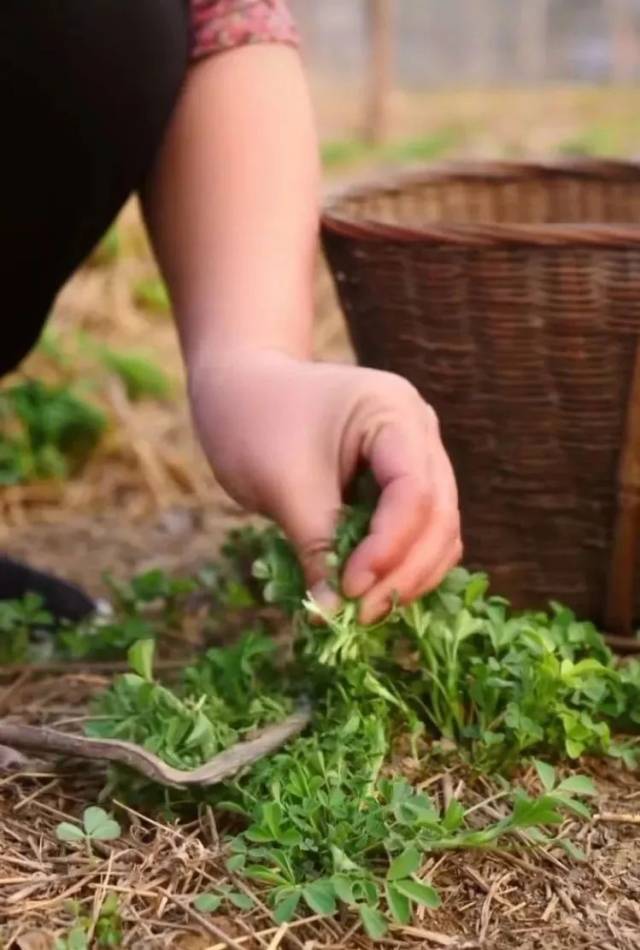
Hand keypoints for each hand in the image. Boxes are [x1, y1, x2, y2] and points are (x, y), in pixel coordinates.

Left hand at [188, 349, 461, 622]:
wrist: (239, 389)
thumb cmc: (254, 421)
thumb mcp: (283, 485)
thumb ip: (316, 547)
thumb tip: (334, 616)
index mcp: (394, 412)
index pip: (415, 491)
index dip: (389, 548)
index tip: (349, 589)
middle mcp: (419, 431)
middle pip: (439, 515)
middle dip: (403, 572)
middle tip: (358, 615)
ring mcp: (416, 457)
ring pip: (438, 532)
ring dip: (407, 577)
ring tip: (360, 612)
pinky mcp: (400, 484)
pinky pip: (417, 534)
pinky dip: (398, 567)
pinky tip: (367, 594)